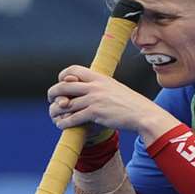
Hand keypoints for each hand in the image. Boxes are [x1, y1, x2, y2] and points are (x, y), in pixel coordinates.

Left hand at [47, 66, 178, 143]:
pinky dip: (64, 122)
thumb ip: (100, 87)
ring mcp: (94, 100)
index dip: (64, 75)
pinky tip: (61, 125)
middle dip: (53, 93)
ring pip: (66, 104)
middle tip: (52, 99)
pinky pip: (73, 117)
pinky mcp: (95, 113)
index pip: (74, 69)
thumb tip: (88, 88)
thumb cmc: (129, 103)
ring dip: (56, 111)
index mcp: (99, 77)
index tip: (62, 82)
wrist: (142, 113)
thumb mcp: (114, 88)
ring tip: (54, 115)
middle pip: (64, 86)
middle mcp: (94, 86)